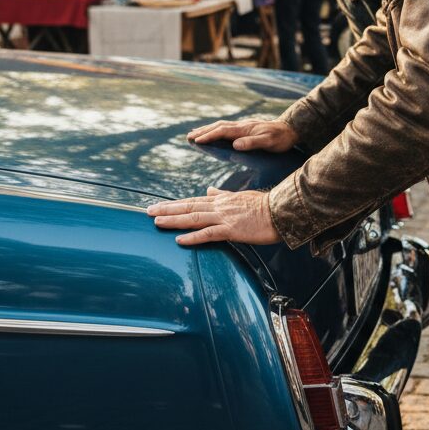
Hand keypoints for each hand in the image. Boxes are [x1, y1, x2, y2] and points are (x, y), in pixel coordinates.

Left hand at [147, 187, 278, 245]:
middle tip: (147, 212)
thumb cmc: (265, 205)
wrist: (282, 210)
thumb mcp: (242, 196)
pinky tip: (180, 240)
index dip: (175, 204)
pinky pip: (209, 234)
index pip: (193, 201)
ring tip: (156, 221)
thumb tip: (210, 189)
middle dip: (166, 209)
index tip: (159, 205)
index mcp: (222, 200)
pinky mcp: (232, 229)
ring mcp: (225, 217)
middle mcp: (220, 206)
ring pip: (194, 218)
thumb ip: (223, 194)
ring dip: (174, 220)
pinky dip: (194, 237)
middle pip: (188, 207)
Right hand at [187, 118, 297, 152]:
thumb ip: (252, 143)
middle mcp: (241, 126)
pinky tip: (213, 133)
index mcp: (244, 129)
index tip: (196, 141)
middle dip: (203, 131)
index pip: (222, 131)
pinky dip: (216, 130)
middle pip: (218, 126)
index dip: (209, 136)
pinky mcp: (245, 129)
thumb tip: (235, 145)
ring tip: (194, 134)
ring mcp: (243, 126)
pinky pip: (226, 128)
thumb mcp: (268, 142)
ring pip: (221, 126)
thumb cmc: (280, 138)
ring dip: (207, 129)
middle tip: (188, 137)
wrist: (291, 129)